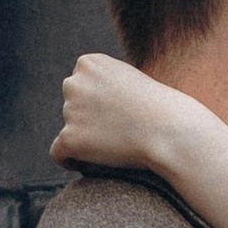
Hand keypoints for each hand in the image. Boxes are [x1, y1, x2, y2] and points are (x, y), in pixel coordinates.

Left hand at [53, 52, 178, 170]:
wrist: (170, 130)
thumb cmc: (160, 108)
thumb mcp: (131, 80)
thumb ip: (106, 84)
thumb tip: (86, 101)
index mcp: (88, 63)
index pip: (81, 83)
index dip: (97, 101)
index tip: (116, 113)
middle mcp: (74, 83)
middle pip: (72, 105)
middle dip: (88, 118)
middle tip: (117, 131)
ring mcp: (70, 110)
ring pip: (70, 129)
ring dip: (86, 138)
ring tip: (116, 145)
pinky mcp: (70, 138)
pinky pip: (57, 152)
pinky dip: (67, 159)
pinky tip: (81, 164)